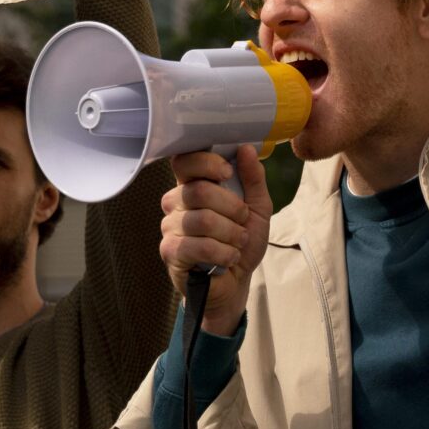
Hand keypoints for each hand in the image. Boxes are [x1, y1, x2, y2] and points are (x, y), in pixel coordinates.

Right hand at [161, 146, 271, 336]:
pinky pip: (198, 246)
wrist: (236, 280)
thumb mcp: (258, 207)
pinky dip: (223, 252)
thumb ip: (253, 178)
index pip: (185, 161)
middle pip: (198, 192)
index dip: (205, 163)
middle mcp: (176, 203)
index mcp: (194, 185)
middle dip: (231, 207)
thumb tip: (246, 148)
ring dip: (231, 233)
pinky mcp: (170, 251)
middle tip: (243, 220)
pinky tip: (228, 257)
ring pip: (201, 220)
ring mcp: (170, 227)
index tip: (227, 173)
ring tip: (238, 242)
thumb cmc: (242, 241)